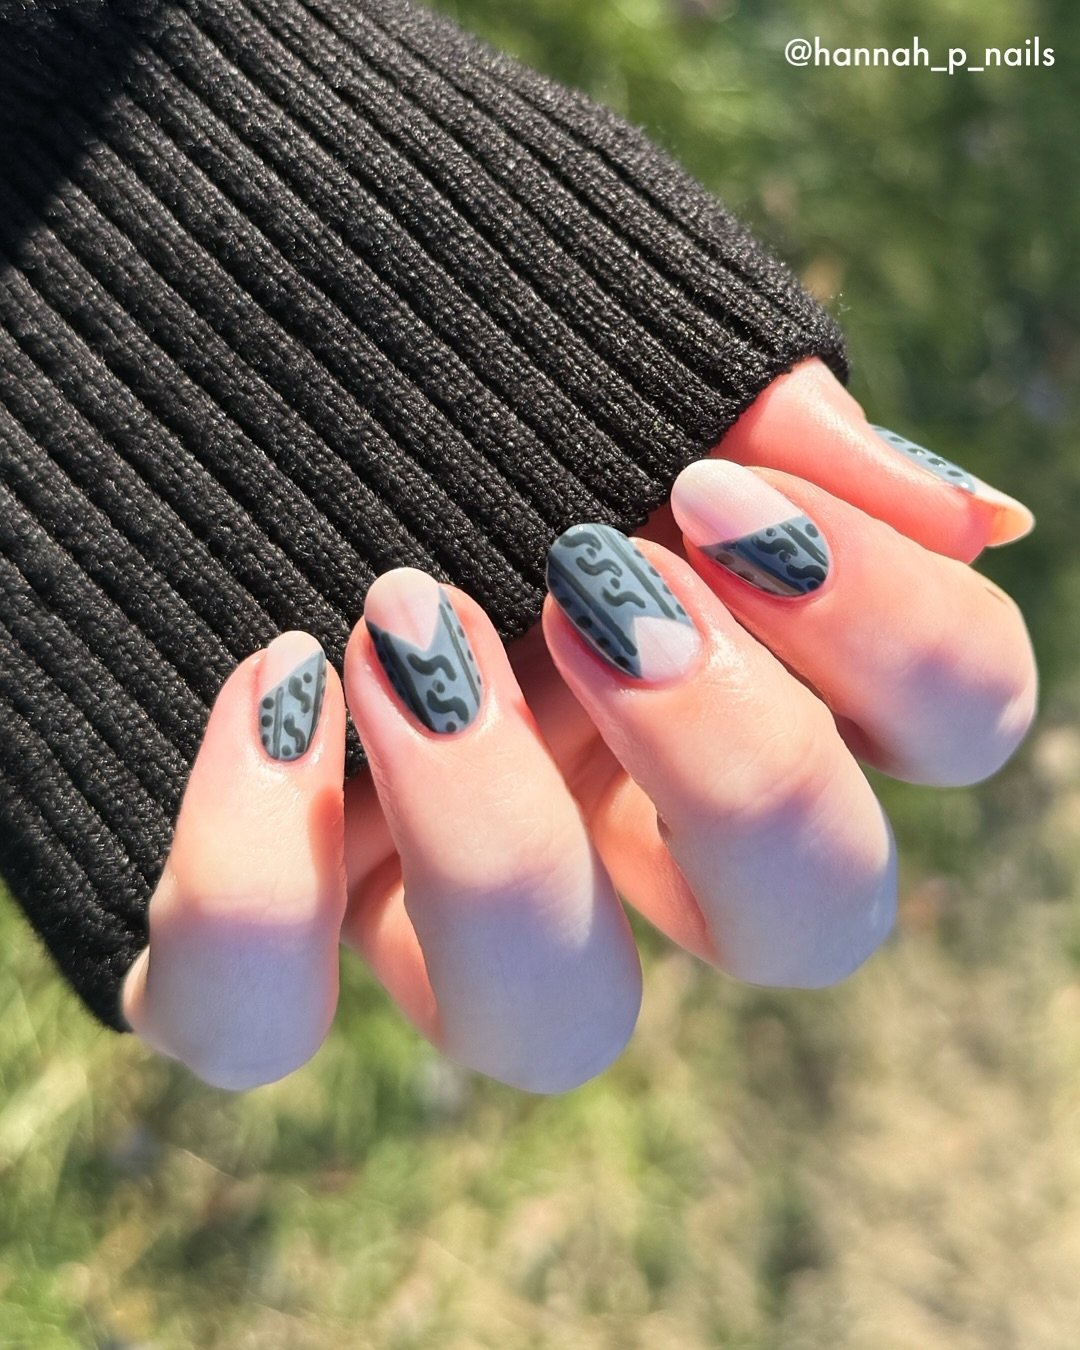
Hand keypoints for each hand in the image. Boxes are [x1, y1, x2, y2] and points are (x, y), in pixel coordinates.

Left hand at [120, 358, 1036, 1091]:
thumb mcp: (607, 311)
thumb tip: (979, 526)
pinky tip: (273, 692)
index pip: (945, 732)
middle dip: (741, 766)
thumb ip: (786, 422)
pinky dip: (254, 881)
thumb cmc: (422, 283)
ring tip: (404, 619)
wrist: (182, 272)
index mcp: (734, 654)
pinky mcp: (252, 913)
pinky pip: (253, 1018)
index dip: (891, 643)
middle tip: (591, 581)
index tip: (712, 492)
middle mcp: (622, 805)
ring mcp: (437, 883)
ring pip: (555, 1023)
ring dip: (504, 840)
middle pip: (812, 925)